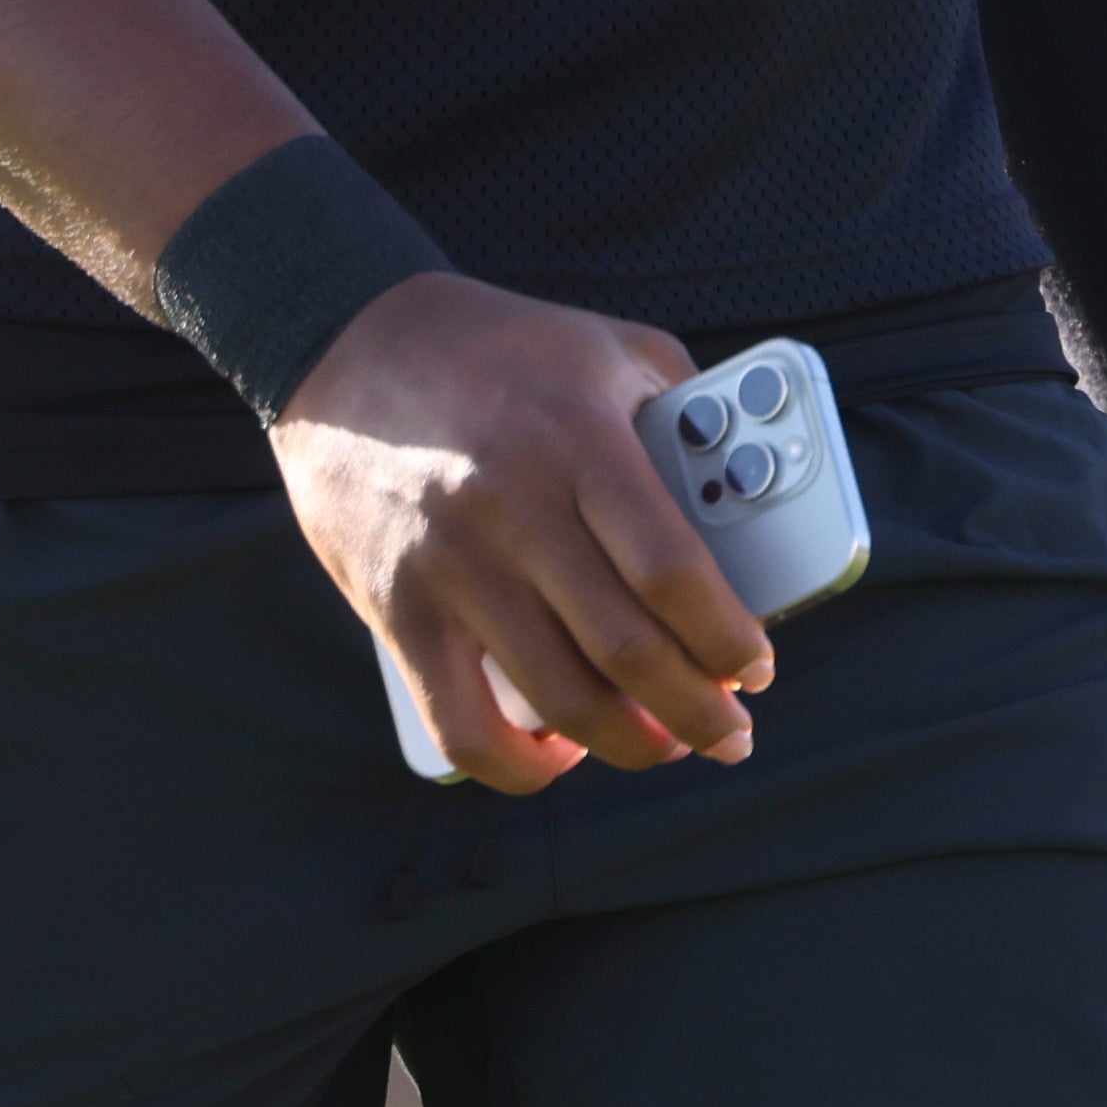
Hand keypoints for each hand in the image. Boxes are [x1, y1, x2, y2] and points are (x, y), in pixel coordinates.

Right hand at [274, 275, 773, 788]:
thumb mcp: (608, 347)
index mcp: (578, 439)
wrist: (349, 341)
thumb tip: (752, 494)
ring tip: (663, 743)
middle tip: (730, 732)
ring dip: (631, 743)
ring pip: (559, 699)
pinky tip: (557, 751)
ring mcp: (451, 566)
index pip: (671, 571)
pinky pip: (464, 725)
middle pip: (627, 651)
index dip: (729, 639)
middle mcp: (514, 507)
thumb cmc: (499, 349)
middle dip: (700, 713)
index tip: (757, 667)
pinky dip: (522, 765)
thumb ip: (685, 408)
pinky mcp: (397, 609)